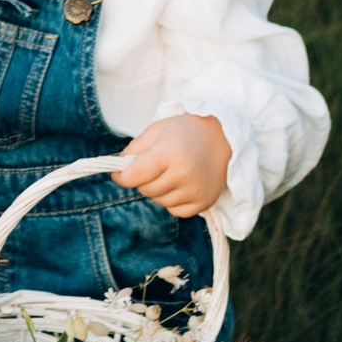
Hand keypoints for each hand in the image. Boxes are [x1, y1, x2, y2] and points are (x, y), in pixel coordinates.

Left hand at [109, 113, 231, 218]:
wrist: (223, 138)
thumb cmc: (186, 132)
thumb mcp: (157, 130)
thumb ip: (134, 149)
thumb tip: (118, 169)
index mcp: (168, 153)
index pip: (134, 175)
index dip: (121, 176)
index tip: (118, 173)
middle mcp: (183, 174)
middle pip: (145, 189)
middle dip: (143, 179)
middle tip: (153, 166)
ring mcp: (195, 191)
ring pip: (159, 202)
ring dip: (158, 191)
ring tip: (170, 173)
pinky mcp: (204, 203)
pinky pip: (175, 211)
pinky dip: (172, 201)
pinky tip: (180, 185)